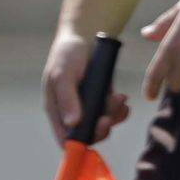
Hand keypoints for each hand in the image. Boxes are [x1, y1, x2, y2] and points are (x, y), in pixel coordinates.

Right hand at [42, 32, 131, 147]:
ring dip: (113, 115)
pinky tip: (123, 99)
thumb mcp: (62, 73)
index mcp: (56, 110)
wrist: (84, 36)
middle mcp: (72, 112)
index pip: (65, 138)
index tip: (93, 131)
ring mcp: (88, 106)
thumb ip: (67, 98)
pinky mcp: (102, 98)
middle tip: (108, 117)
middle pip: (87, 134)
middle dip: (101, 129)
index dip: (79, 143)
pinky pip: (112, 112)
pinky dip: (120, 108)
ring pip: (102, 123)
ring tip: (119, 99)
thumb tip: (72, 123)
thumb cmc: (67, 54)